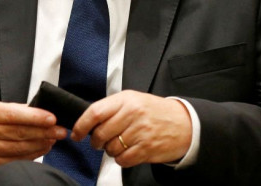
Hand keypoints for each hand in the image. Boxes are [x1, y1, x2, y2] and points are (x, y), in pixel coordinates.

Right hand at [0, 101, 66, 181]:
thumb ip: (16, 110)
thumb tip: (43, 111)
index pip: (12, 114)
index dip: (34, 117)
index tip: (52, 118)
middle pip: (17, 132)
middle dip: (43, 131)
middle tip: (59, 130)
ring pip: (18, 148)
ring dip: (40, 144)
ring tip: (52, 139)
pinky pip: (14, 161)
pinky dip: (31, 156)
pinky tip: (41, 149)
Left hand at [71, 90, 191, 167]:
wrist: (184, 123)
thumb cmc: (155, 111)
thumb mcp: (134, 100)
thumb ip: (112, 108)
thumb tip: (88, 121)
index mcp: (126, 100)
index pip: (95, 112)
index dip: (81, 125)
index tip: (77, 133)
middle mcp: (133, 114)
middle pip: (100, 133)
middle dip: (95, 141)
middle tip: (99, 141)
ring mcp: (140, 132)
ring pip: (110, 149)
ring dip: (110, 151)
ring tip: (119, 144)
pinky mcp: (146, 148)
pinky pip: (123, 160)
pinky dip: (121, 159)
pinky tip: (128, 152)